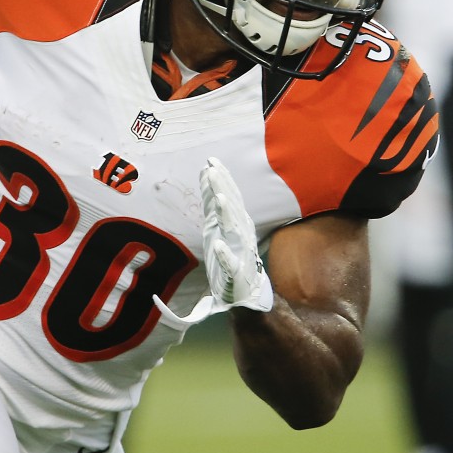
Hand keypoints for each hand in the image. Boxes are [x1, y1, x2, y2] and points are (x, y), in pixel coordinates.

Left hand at [154, 157, 272, 325]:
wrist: (245, 291)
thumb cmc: (230, 253)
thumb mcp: (218, 224)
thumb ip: (213, 199)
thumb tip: (207, 171)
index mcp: (237, 221)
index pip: (230, 196)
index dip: (222, 179)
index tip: (211, 162)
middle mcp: (240, 232)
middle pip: (231, 207)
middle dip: (222, 188)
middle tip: (212, 169)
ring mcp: (239, 251)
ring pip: (233, 230)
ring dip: (226, 214)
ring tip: (218, 198)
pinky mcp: (235, 272)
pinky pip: (230, 263)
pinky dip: (225, 255)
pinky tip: (218, 246)